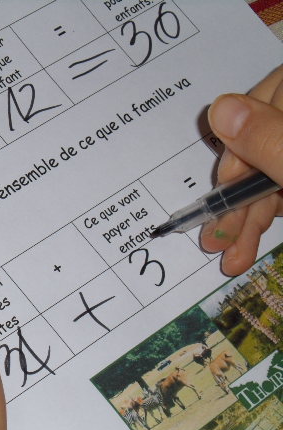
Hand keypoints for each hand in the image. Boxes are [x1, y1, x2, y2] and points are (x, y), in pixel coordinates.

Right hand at [201, 65, 282, 274]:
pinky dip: (263, 218)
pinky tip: (247, 245)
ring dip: (246, 219)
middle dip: (238, 201)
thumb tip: (221, 108)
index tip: (228, 193)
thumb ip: (271, 140)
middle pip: (257, 147)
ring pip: (265, 174)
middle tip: (218, 243)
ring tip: (231, 259)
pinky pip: (276, 187)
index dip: (239, 151)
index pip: (261, 104)